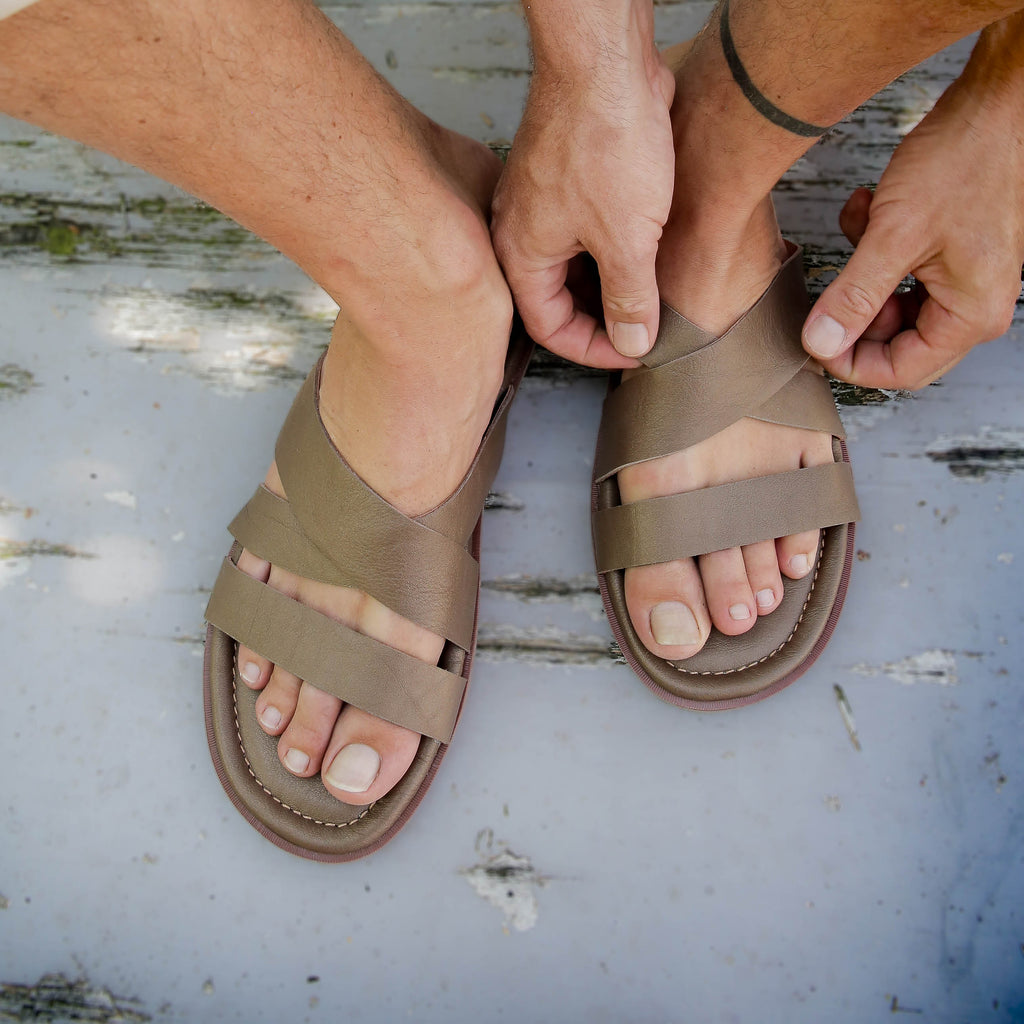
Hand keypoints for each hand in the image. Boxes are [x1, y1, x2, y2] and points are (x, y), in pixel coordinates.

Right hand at [491, 56, 675, 367]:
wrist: (606, 60)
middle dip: (602, 316)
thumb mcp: (626, 240)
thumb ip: (630, 299)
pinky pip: (582, 229)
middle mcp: (522, 230)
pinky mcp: (565, 176)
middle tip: (642, 326)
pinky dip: (609, 247)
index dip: (593, 348)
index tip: (631, 350)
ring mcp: (542, 201)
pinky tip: (642, 248)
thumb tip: (632, 341)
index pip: (549, 327)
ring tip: (648, 290)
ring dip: (608, 281)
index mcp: (521, 254)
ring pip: (572, 263)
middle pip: (558, 297)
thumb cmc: (604, 139)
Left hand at [802, 53, 1023, 389]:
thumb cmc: (965, 157)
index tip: (815, 344)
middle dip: (856, 315)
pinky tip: (873, 209)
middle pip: (896, 343)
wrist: (995, 100)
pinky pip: (898, 272)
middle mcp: (973, 303)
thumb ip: (854, 296)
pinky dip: (876, 246)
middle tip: (826, 292)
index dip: (851, 364)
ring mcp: (963, 279)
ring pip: (891, 305)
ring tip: (862, 230)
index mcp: (970, 313)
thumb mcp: (894, 235)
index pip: (901, 371)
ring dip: (862, 274)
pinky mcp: (949, 255)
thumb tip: (821, 343)